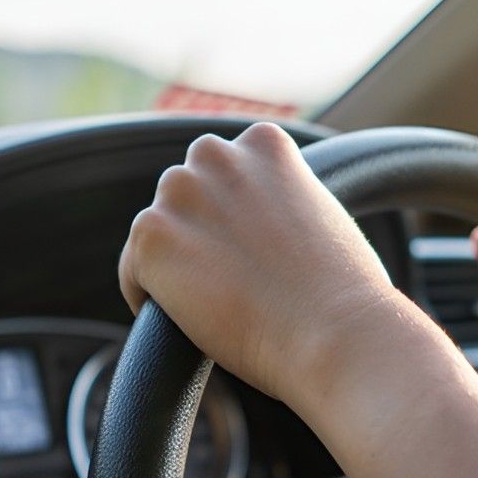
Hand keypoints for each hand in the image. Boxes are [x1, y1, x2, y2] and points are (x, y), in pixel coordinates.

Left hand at [119, 122, 412, 404]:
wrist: (335, 333)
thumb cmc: (343, 295)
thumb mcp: (322, 218)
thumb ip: (282, 203)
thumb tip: (256, 228)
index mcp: (264, 143)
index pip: (224, 172)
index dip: (233, 219)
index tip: (250, 254)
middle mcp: (217, 155)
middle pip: (184, 195)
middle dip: (198, 234)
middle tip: (231, 284)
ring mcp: (179, 193)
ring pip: (158, 233)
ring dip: (176, 265)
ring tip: (216, 305)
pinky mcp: (150, 236)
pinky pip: (133, 272)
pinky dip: (151, 300)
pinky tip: (189, 321)